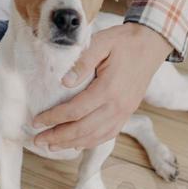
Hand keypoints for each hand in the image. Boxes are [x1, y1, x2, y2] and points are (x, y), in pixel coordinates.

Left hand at [31, 23, 170, 150]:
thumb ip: (83, 62)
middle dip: (58, 137)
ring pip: (95, 136)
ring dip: (72, 144)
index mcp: (109, 88)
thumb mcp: (102, 42)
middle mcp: (117, 106)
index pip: (76, 110)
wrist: (151, 45)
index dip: (54, 118)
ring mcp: (124, 112)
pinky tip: (76, 145)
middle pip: (83, 129)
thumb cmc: (124, 41)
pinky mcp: (127, 113)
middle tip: (38, 140)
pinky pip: (107, 134)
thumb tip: (64, 82)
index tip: (37, 121)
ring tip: (52, 147)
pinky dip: (90, 142)